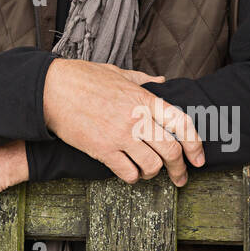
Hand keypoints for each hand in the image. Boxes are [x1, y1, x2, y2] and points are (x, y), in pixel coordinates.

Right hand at [43, 59, 203, 185]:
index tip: (198, 158)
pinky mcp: (102, 150)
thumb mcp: (116, 72)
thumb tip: (161, 81)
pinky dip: (132, 177)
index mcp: (143, 98)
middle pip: (171, 150)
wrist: (51, 89)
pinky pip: (128, 173)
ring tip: (147, 172)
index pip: (182, 123)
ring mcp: (119, 135)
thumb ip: (142, 79)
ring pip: (151, 166)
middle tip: (180, 177)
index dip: (195, 144)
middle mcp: (136, 118)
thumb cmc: (82, 78)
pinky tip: (129, 172)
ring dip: (152, 173)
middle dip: (180, 169)